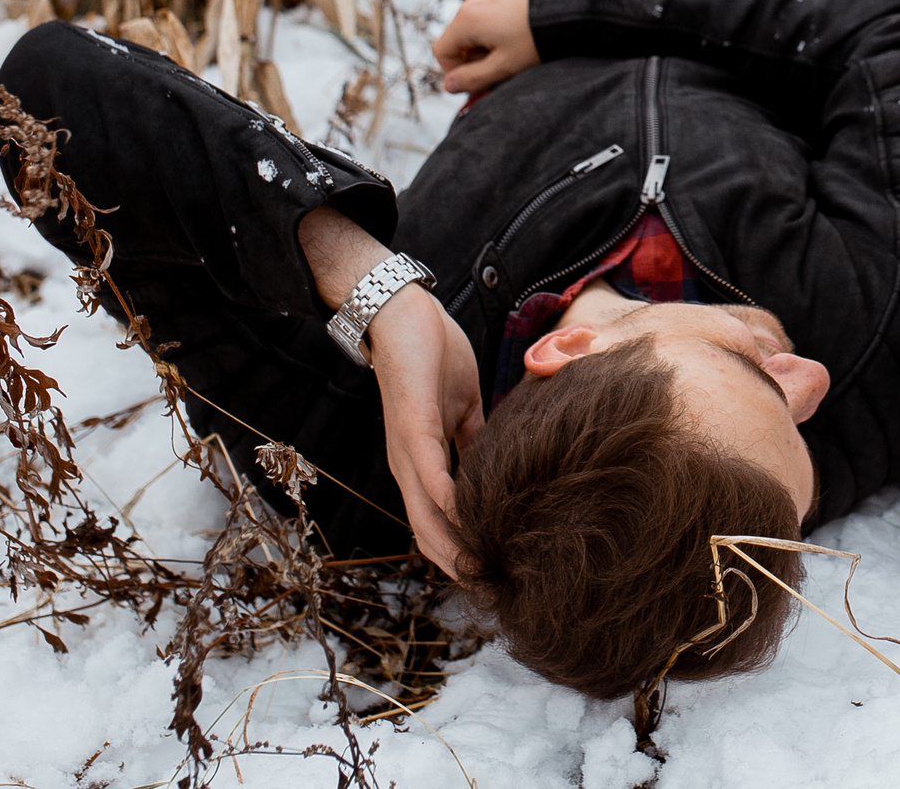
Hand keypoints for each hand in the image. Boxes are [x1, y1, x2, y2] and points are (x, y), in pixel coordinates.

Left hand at [366, 282, 485, 577]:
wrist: (404, 310)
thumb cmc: (432, 352)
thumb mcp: (463, 405)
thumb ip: (475, 439)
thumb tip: (495, 468)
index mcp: (422, 460)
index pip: (437, 520)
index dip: (460, 550)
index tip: (490, 574)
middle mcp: (408, 465)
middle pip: (425, 533)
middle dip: (456, 563)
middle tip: (491, 588)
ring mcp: (407, 449)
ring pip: (423, 515)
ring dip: (450, 546)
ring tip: (481, 570)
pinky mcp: (413, 427)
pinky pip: (429, 475)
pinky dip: (446, 503)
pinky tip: (468, 519)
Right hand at [433, 0, 537, 92]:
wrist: (575, 7)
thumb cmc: (539, 38)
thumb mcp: (505, 66)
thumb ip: (472, 79)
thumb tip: (449, 86)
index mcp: (467, 18)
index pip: (442, 51)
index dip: (455, 71)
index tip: (477, 80)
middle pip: (459, 35)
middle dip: (475, 54)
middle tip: (504, 64)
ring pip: (476, 21)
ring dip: (488, 38)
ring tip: (517, 45)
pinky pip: (492, 7)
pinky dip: (500, 22)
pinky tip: (524, 29)